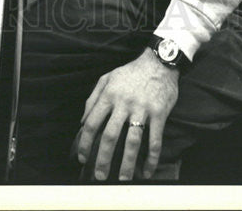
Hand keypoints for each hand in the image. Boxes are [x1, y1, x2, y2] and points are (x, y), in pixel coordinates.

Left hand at [75, 49, 178, 180]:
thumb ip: (93, 98)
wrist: (159, 62)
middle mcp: (124, 103)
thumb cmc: (131, 72)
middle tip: (99, 176)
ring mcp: (142, 109)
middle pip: (110, 135)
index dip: (85, 142)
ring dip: (126, 163)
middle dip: (102, 158)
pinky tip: (147, 171)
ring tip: (122, 179)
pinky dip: (151, 158)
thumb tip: (82, 121)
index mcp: (109, 94)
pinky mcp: (159, 113)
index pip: (93, 122)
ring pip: (132, 141)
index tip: (82, 157)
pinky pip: (154, 140)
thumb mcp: (107, 78)